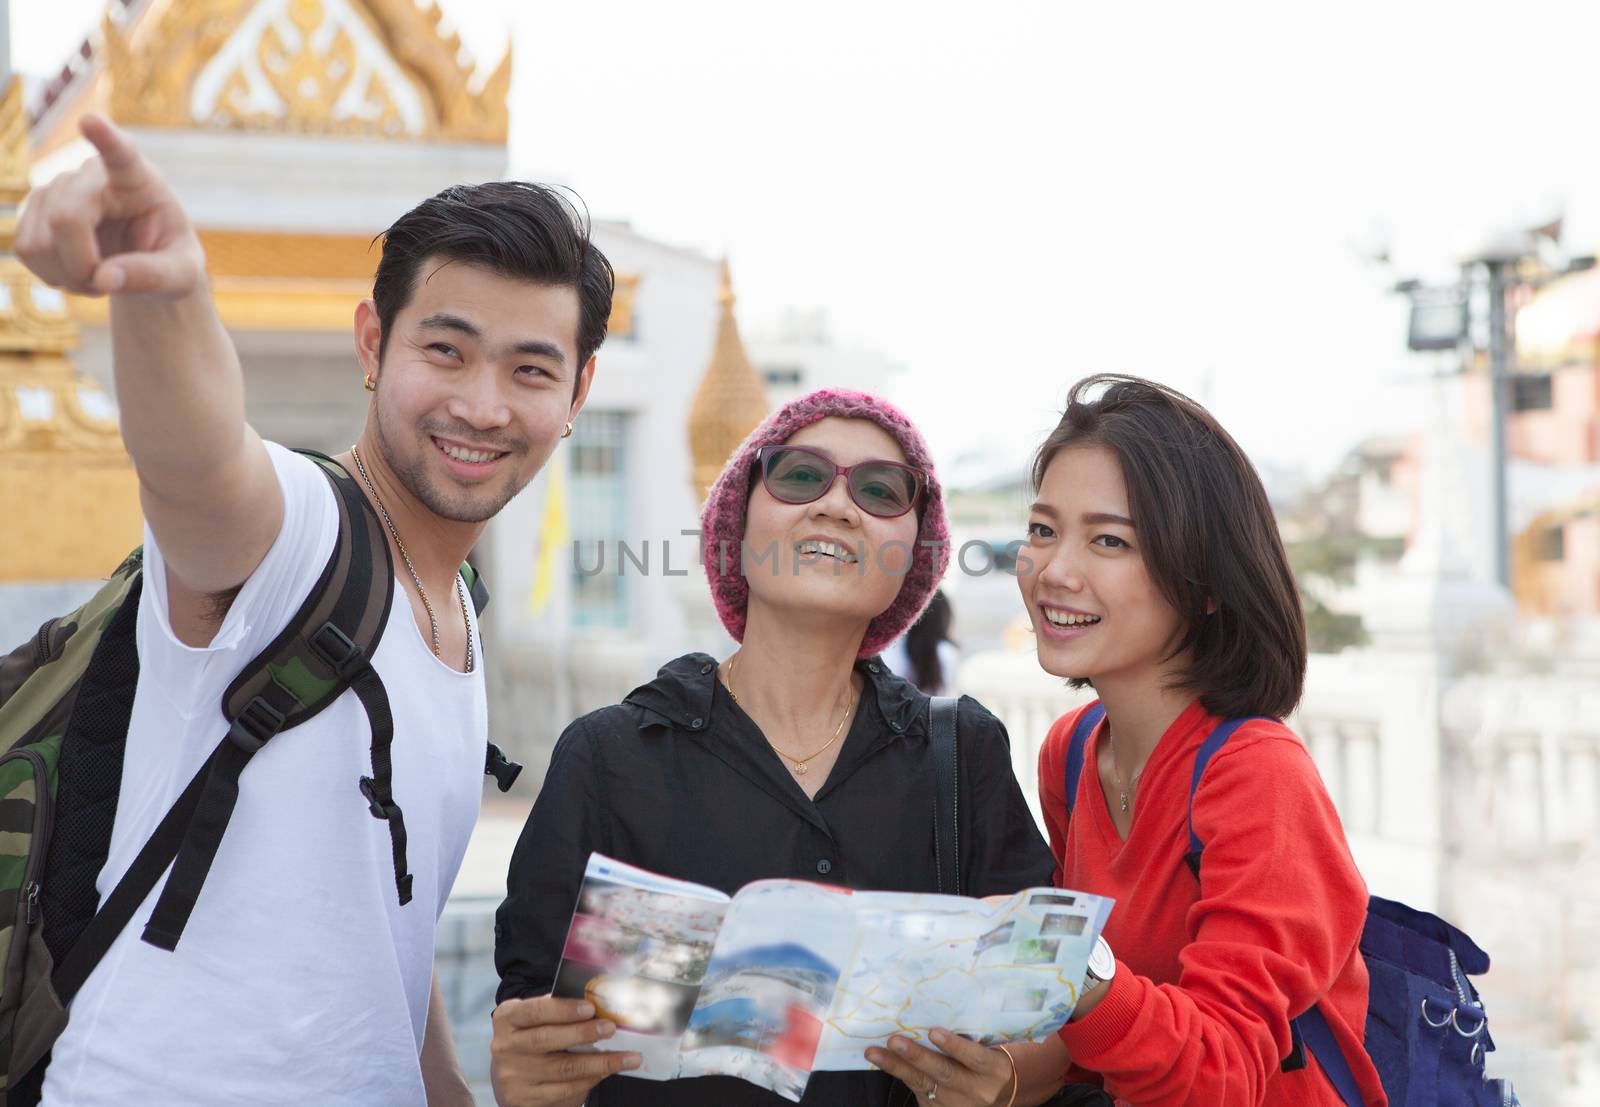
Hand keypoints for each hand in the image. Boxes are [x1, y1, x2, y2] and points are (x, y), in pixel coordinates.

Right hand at [15, 113, 204, 296]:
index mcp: (138, 178)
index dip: (104, 138)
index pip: (121, 153)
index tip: (90, 121)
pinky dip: (52, 275)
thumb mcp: (181, 274)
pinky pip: (26, 250)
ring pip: (40, 241)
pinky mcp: (34, 209)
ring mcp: (57, 188)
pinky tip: (77, 272)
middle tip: (108, 284)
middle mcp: (91, 174)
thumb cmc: (170, 259)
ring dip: (69, 275)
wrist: (146, 262)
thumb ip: (153, 276)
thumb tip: (105, 278)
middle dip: (83, 265)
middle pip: (67, 218)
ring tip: (100, 276)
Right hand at [489, 995, 641, 1106]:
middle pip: (547, 1039)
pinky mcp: (523, 1099)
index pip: (534, 1011)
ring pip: (562, 1068)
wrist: (515, 1073)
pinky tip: (608, 1071)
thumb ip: (560, 1010)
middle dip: (583, 1033)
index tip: (590, 1008)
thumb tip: (600, 1002)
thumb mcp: (539, 1018)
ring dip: (600, 1062)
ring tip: (628, 1056)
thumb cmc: (535, 1035)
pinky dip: (591, 1080)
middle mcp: (505, 1047)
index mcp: (507, 1018)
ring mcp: (513, 1076)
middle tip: (611, 1028)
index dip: (562, 1009)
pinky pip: (564, 1090)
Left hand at [866, 1028, 1016, 1106]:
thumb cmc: (995, 1059)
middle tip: (894, 1041)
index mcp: (995, 1071)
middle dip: (917, 1057)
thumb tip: (936, 1018)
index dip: (954, 1046)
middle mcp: (979, 1091)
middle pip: (945, 1073)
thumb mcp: (994, 1047)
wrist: (1003, 1092)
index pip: (975, 1057)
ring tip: (875, 1052)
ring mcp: (960, 1105)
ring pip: (925, 1084)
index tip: (934, 1031)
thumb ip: (972, 1038)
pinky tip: (883, 1061)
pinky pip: (918, 1091)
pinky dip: (900, 1074)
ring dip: (897, 1067)